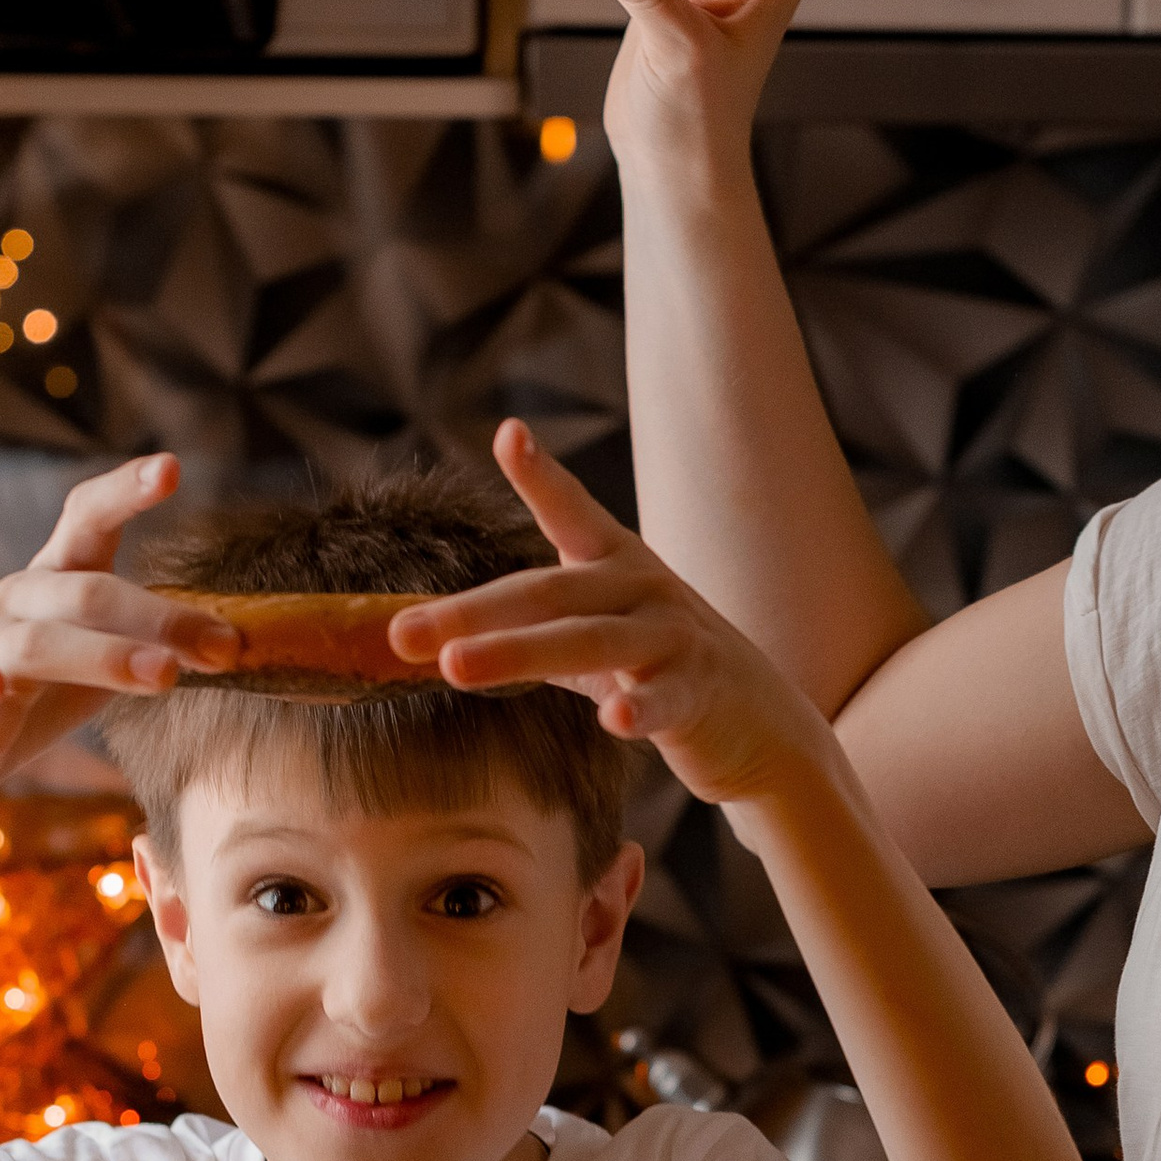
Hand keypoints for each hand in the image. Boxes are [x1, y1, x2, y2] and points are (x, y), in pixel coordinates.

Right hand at [0, 454, 234, 836]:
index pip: (85, 521)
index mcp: (51, 585)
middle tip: (226, 647)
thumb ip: (145, 639)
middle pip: (88, 592)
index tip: (171, 469)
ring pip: (42, 644)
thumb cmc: (23, 706)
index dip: (124, 491)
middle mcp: (13, 607)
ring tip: (166, 677)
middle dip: (160, 617)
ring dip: (107, 656)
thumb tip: (236, 637)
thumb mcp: (90, 665)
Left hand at [393, 419, 837, 813]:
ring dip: (520, 653)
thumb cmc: (657, 671)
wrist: (758, 724)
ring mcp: (676, 639)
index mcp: (616, 565)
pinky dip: (640, 708)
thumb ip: (528, 623)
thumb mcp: (593, 634)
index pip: (572, 513)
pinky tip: (615, 721)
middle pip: (551, 593)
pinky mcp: (701, 694)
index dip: (542, 476)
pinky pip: (665, 699)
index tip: (509, 436)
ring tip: (456, 668)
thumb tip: (430, 630)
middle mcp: (646, 589)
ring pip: (592, 641)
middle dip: (472, 613)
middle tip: (403, 633)